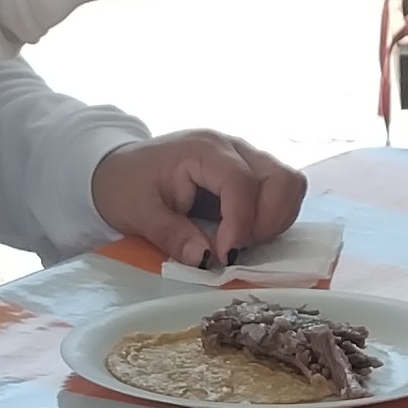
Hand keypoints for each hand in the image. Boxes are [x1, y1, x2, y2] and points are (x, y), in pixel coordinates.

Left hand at [91, 130, 306, 268]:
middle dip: (268, 222)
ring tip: (241, 241)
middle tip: (237, 247)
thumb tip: (204, 259)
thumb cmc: (126, 186)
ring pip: (289, 185)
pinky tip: (244, 233)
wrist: (118, 169)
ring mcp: (246, 157)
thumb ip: (171, 235)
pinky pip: (281, 192)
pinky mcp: (251, 172)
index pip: (242, 183)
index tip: (225, 256)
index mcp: (204, 150)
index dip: (241, 223)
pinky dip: (273, 218)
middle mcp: (234, 147)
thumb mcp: (138, 213)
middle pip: (282, 179)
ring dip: (275, 220)